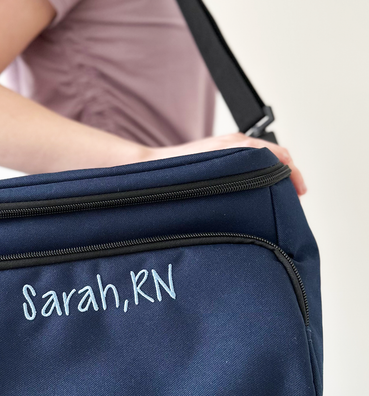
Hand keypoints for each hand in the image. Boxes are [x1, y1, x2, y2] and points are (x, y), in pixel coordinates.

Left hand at [147, 133, 306, 195]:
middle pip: (275, 154)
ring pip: (264, 156)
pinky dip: (262, 171)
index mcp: (236, 145)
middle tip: (293, 195)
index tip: (299, 191)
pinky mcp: (221, 152)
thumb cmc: (175, 172)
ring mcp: (228, 146)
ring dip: (275, 173)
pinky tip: (258, 187)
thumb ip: (241, 173)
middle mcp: (234, 142)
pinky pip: (250, 159)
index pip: (278, 155)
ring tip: (280, 193)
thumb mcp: (213, 175)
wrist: (153, 166)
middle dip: (288, 173)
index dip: (292, 174)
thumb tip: (266, 179)